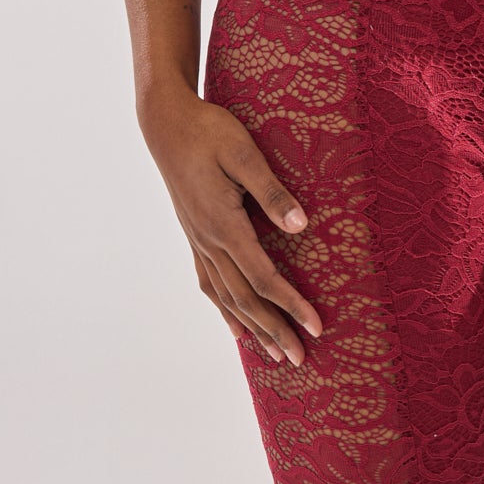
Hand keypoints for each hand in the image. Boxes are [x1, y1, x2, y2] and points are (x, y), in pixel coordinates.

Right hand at [141, 86, 322, 365]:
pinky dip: (225, 310)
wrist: (166, 123)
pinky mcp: (195, 235)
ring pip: (226, 297)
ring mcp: (198, 241)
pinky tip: (236, 327)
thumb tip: (301, 226)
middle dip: (275, 330)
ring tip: (274, 356)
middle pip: (246, 298)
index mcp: (223, 224)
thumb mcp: (244, 153)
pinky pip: (210, 283)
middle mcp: (208, 241)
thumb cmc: (209, 131)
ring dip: (252, 328)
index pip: (264, 278)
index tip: (317, 326)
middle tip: (300, 361)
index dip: (291, 305)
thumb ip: (272, 192)